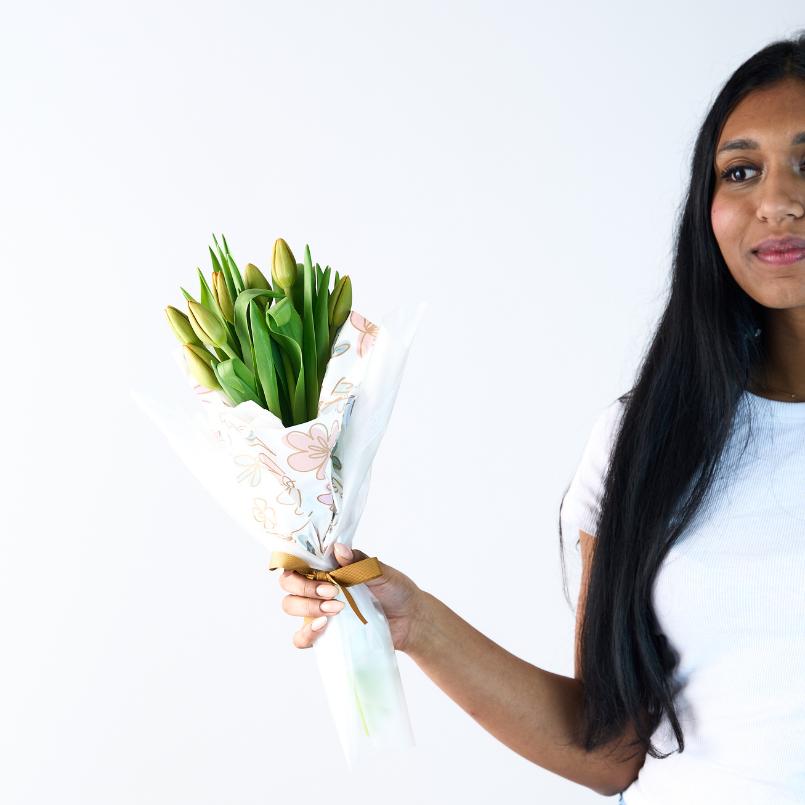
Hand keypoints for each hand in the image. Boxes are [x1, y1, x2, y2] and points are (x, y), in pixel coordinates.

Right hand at [277, 543, 423, 651]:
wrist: (410, 620)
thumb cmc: (395, 590)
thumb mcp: (380, 572)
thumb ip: (359, 562)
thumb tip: (339, 549)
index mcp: (327, 567)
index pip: (298, 561)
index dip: (298, 564)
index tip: (319, 570)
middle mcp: (317, 587)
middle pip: (288, 584)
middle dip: (304, 587)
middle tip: (331, 591)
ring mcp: (318, 611)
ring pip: (290, 606)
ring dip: (307, 607)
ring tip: (336, 609)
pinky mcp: (323, 635)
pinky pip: (300, 638)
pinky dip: (306, 633)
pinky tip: (323, 626)